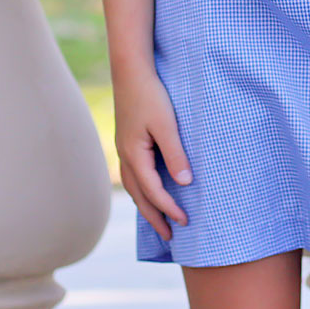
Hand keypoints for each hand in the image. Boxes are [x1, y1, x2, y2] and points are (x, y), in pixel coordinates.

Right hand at [114, 69, 191, 240]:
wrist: (131, 72)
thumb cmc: (151, 95)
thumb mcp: (167, 124)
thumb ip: (175, 154)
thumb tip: (186, 183)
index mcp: (134, 155)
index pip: (153, 191)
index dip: (169, 208)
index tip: (185, 221)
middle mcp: (125, 157)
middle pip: (140, 196)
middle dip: (155, 217)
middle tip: (171, 236)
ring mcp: (124, 150)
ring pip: (135, 187)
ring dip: (147, 206)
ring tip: (160, 221)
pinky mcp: (127, 142)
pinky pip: (134, 175)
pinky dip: (143, 190)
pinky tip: (151, 191)